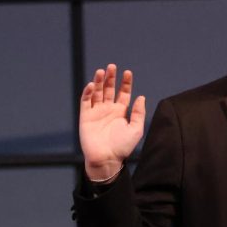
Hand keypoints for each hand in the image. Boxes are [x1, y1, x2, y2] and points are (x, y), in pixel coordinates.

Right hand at [79, 64, 145, 180]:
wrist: (106, 159)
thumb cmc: (122, 147)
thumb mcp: (136, 129)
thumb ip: (138, 113)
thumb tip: (141, 97)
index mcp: (121, 112)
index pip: (123, 93)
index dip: (125, 83)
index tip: (128, 73)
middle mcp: (108, 110)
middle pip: (109, 89)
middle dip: (111, 78)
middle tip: (112, 66)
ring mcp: (96, 112)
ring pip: (97, 92)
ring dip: (99, 81)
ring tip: (102, 71)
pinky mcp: (85, 116)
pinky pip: (86, 101)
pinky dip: (88, 92)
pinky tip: (92, 85)